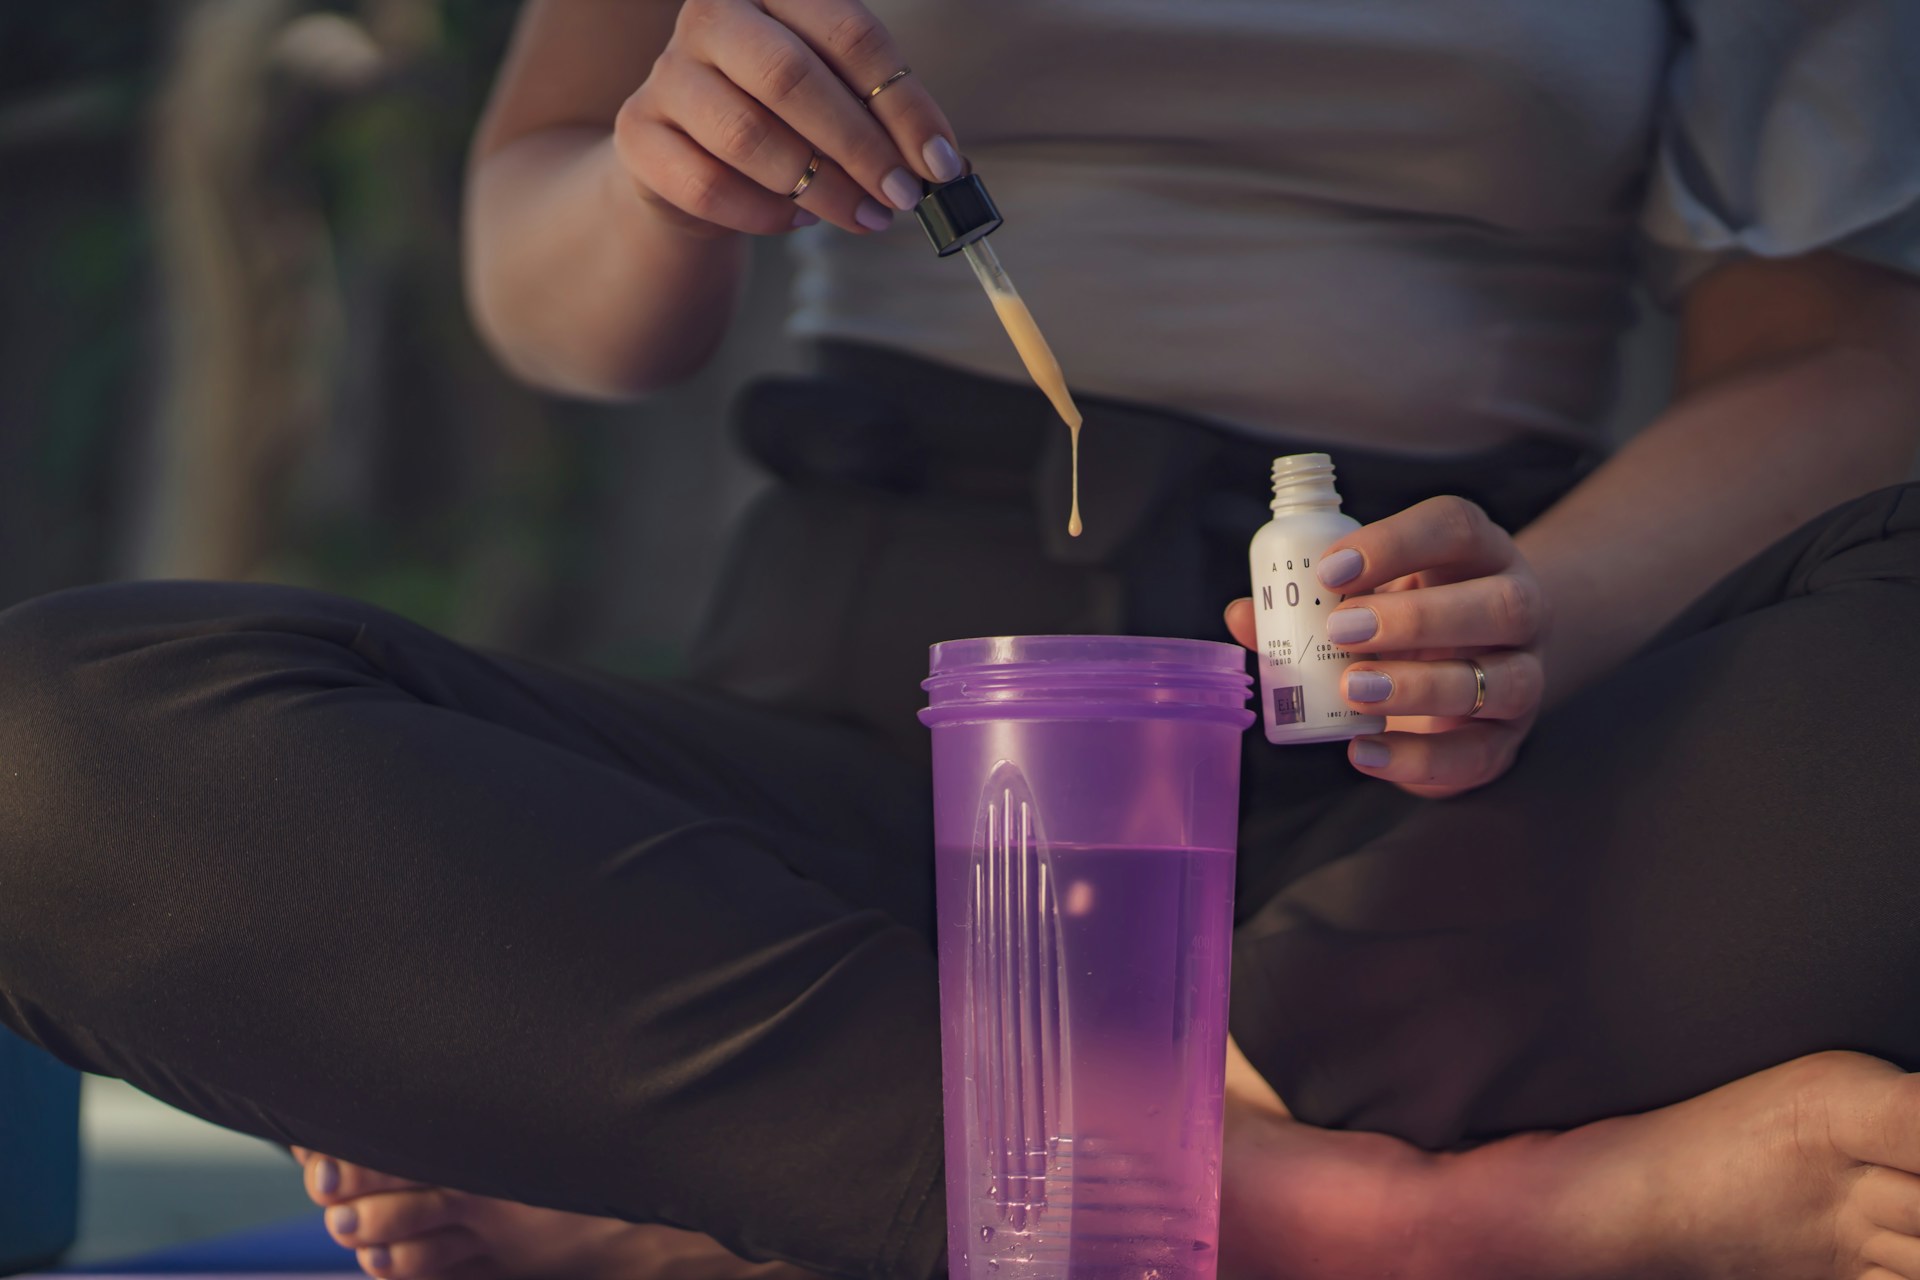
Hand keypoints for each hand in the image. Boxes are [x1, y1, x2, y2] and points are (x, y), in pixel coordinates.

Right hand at [614, 0, 961, 236]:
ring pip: (748, 135)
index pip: (848, 33)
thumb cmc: (780, 119)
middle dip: (860, 146)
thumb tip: (940, 164)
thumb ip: (878, 114)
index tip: (941, 161)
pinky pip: (708, 185)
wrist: (688, 160)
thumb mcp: (833, 97)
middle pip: (791, 76)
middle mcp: (712, 15)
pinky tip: (798, 219)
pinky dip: (765, 213)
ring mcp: (668, 73)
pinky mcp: (638, 134)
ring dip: (821, 189)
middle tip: (903, 195)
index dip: (903, 102)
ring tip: (865, 217)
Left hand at [1226, 495, 1549, 797]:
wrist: (1473, 673)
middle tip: (1340, 631)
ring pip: (1501, 681)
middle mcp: (1520, 608)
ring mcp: (1524, 676)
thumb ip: (1311, 604)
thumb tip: (1243, 615)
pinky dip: (1419, 759)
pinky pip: (1478, 754)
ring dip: (1420, 687)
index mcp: (1480, 554)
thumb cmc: (1409, 621)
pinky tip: (1365, 753)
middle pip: (1499, 605)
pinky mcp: (1506, 740)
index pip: (1457, 527)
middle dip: (1416, 618)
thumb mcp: (1370, 597)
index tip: (1329, 572)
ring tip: (1350, 689)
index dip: (1396, 542)